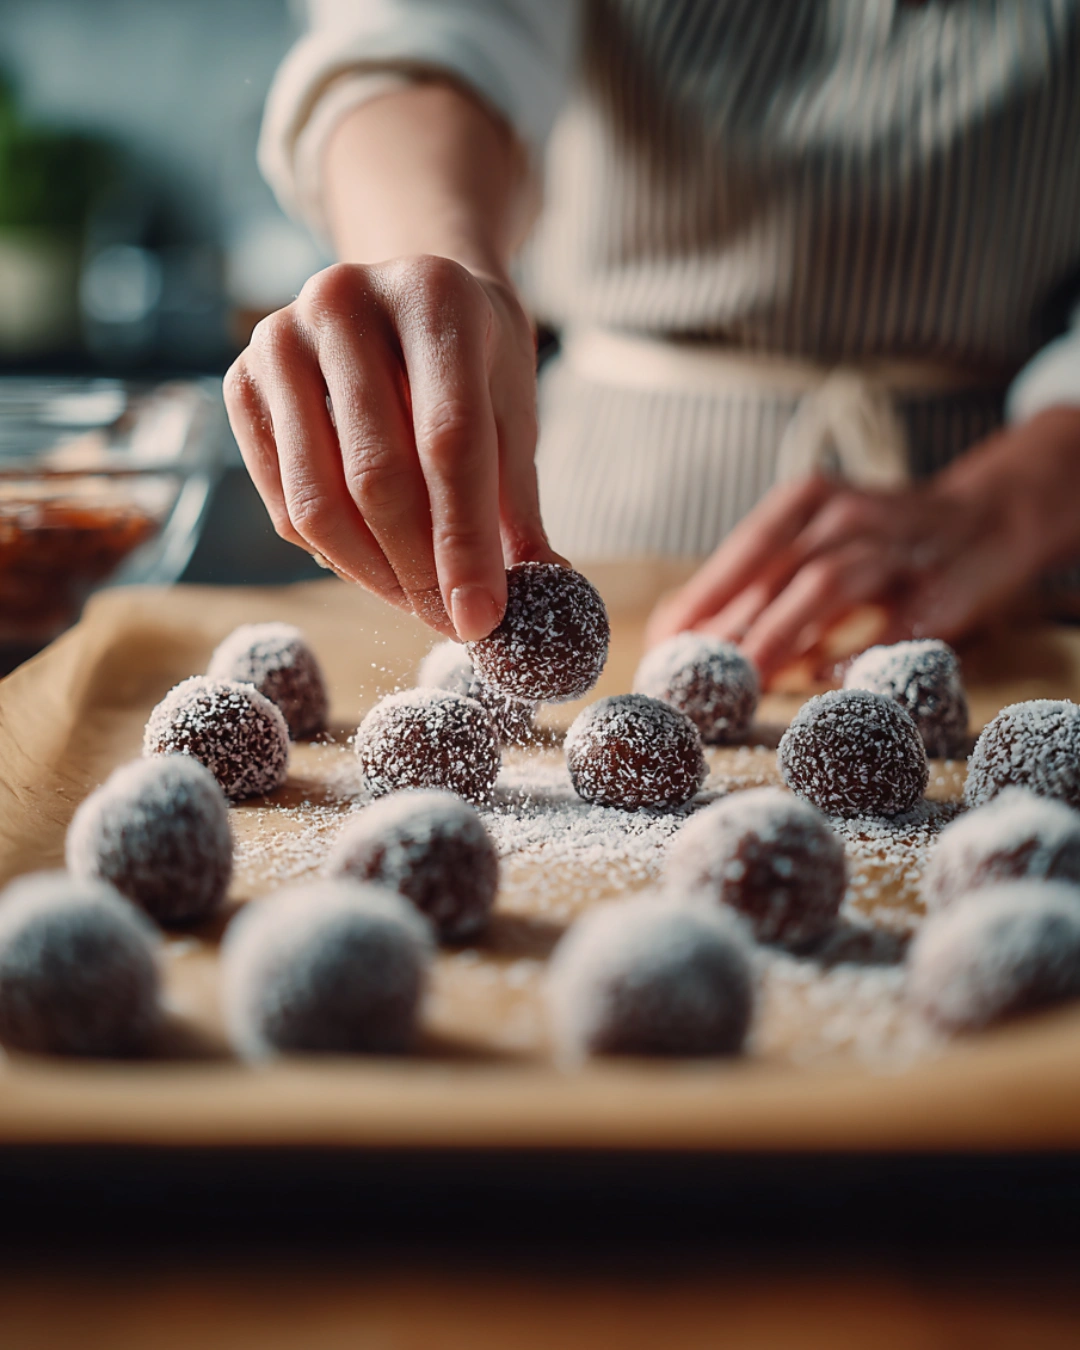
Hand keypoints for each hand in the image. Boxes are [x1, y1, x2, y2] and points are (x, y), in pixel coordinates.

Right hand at [224, 256, 560, 640]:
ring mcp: (280, 336)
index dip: (465, 542)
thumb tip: (546, 597)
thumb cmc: (472, 362)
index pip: (449, 441)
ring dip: (372, 576)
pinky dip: (330, 553)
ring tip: (418, 603)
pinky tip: (374, 564)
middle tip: (452, 625)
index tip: (482, 619)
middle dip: (419, 571)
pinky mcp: (241, 379)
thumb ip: (520, 503)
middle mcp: (345, 300)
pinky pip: (281, 501)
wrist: (403, 299)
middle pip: (378, 475)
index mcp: (433, 296)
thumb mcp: (512, 413)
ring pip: (318, 499)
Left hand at [647, 408, 1079, 684]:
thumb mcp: (817, 543)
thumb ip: (759, 583)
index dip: (702, 597)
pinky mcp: (947, 586)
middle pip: (779, 567)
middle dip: (731, 624)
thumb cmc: (878, 542)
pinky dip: (857, 654)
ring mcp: (900, 545)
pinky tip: (823, 683)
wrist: (989, 519)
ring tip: (745, 680)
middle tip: (694, 675)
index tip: (663, 644)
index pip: (745, 548)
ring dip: (782, 633)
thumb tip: (683, 634)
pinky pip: (894, 625)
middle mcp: (850, 513)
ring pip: (829, 583)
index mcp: (810, 500)